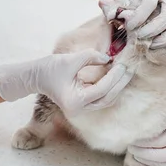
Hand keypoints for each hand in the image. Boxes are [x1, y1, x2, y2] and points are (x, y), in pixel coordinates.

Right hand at [0, 49, 132, 113]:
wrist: (35, 76)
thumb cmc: (50, 68)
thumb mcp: (71, 59)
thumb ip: (91, 57)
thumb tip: (109, 58)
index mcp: (75, 101)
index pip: (102, 89)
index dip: (114, 76)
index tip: (122, 64)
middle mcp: (80, 109)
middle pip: (108, 98)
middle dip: (120, 83)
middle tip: (129, 68)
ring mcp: (82, 108)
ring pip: (107, 100)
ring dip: (117, 86)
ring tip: (125, 71)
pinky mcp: (84, 104)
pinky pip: (102, 97)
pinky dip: (110, 87)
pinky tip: (116, 75)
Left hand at [128, 96, 165, 165]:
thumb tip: (154, 121)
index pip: (157, 141)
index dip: (142, 141)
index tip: (132, 137)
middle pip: (157, 156)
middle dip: (141, 153)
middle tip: (130, 147)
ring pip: (164, 164)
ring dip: (148, 161)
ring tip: (137, 154)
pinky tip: (151, 159)